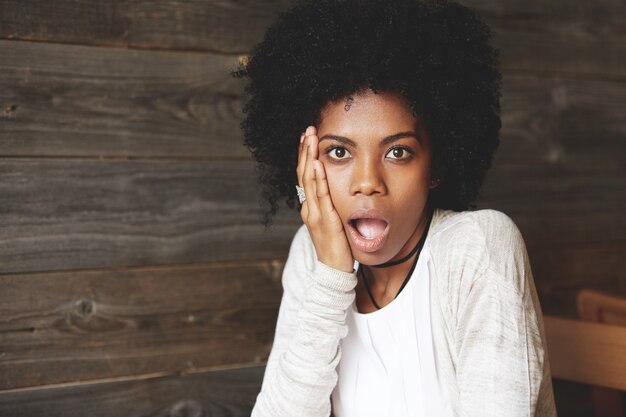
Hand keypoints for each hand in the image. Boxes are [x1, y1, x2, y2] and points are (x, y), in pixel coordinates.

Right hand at [297, 126, 353, 272]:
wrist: (333, 270)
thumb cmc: (335, 247)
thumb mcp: (331, 221)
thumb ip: (330, 206)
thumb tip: (336, 193)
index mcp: (309, 207)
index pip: (304, 176)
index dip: (305, 156)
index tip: (307, 137)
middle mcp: (308, 208)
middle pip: (303, 173)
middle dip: (305, 150)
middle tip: (308, 129)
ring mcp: (314, 214)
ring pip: (308, 180)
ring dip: (309, 157)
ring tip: (311, 138)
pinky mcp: (324, 220)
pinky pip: (320, 196)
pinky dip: (318, 179)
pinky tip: (318, 164)